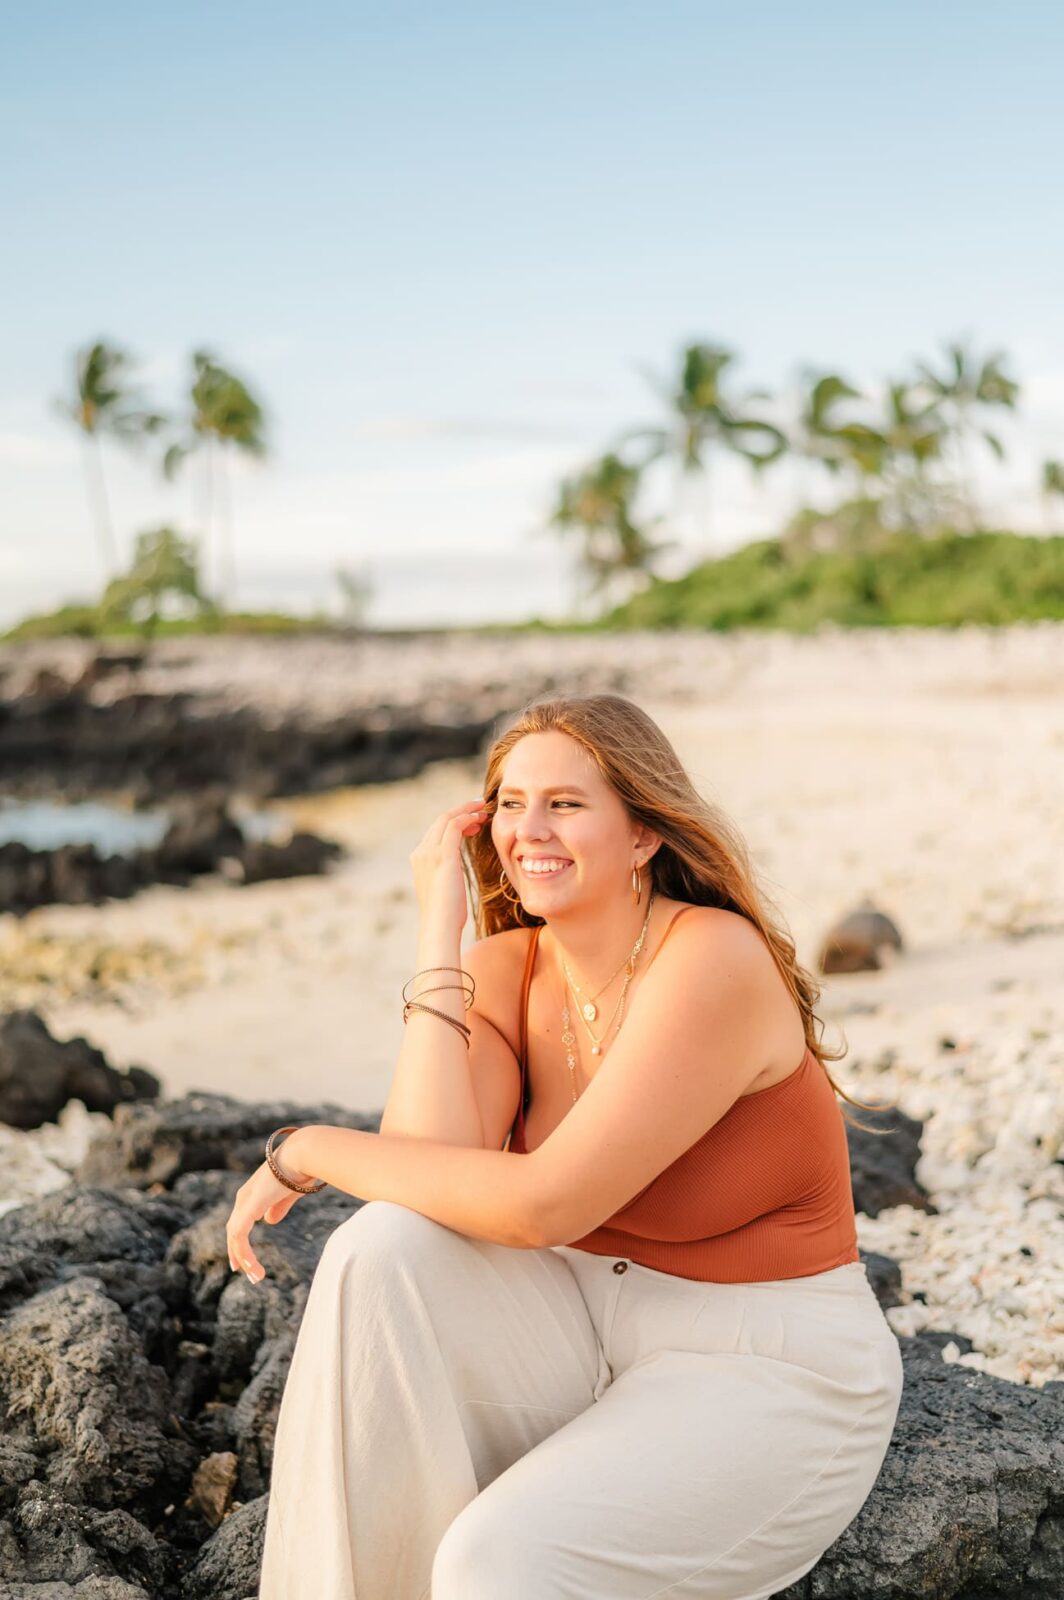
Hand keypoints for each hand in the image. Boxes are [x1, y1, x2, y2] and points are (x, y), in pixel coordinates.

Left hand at [225, 1161, 305, 1283]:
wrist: (303, 1155)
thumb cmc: (302, 1169)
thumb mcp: (289, 1193)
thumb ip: (279, 1207)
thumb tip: (269, 1221)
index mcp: (253, 1194)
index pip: (239, 1222)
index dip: (240, 1243)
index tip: (244, 1262)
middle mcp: (244, 1197)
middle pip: (233, 1231)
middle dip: (238, 1254)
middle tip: (246, 1273)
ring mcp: (245, 1202)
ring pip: (235, 1236)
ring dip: (243, 1258)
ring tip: (255, 1276)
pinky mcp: (248, 1207)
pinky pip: (239, 1236)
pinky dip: (245, 1253)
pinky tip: (253, 1267)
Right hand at [409, 796, 489, 929]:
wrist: (439, 927)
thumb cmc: (446, 916)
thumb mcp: (443, 889)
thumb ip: (445, 875)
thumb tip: (453, 875)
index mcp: (419, 859)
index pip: (436, 831)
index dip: (455, 821)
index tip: (471, 820)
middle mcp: (420, 852)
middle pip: (440, 820)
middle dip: (461, 810)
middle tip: (480, 807)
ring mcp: (429, 853)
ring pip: (447, 819)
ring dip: (467, 811)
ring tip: (483, 810)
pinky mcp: (442, 855)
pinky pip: (455, 826)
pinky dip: (468, 818)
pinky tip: (480, 820)